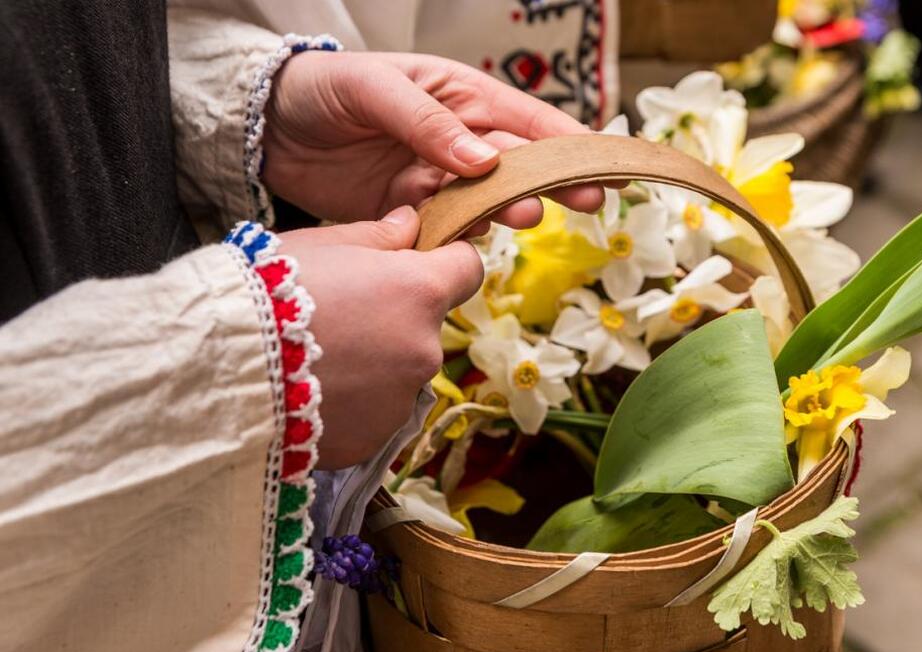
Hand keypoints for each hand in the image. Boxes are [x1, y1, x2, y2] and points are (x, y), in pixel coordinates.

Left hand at [263, 51, 605, 229]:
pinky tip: (468, 244)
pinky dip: (457, 241)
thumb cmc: (324, 87)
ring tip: (521, 219)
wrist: (265, 127)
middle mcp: (456, 142)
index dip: (571, 144)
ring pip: (483, 205)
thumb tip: (484, 160)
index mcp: (460, 99)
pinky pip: (442, 233)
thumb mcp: (375, 89)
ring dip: (504, 213)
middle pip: (517, 169)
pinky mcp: (406, 216)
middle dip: (552, 183)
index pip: (528, 122)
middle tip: (584, 202)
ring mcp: (433, 181)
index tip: (606, 167)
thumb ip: (428, 123)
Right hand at [279, 205, 481, 468]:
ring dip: (374, 364)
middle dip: (395, 317)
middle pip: (427, 325)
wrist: (221, 371)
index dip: (445, 262)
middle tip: (339, 314)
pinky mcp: (375, 439)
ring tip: (315, 359)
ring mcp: (402, 400)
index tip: (417, 264)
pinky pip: (374, 412)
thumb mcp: (320, 244)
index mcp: (419, 291)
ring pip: (400, 371)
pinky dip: (353, 403)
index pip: (468, 269)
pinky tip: (310, 391)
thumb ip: (378, 235)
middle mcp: (424, 349)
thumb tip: (411, 225)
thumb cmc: (266, 291)